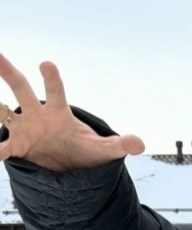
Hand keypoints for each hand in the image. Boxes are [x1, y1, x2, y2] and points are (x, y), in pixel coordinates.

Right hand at [0, 56, 144, 169]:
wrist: (70, 167)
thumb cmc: (86, 151)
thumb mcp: (105, 150)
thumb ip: (120, 144)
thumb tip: (140, 144)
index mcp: (60, 113)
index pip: (56, 93)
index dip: (52, 79)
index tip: (46, 63)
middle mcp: (38, 116)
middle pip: (22, 90)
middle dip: (9, 72)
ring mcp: (24, 130)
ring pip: (3, 112)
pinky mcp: (17, 147)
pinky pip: (0, 148)